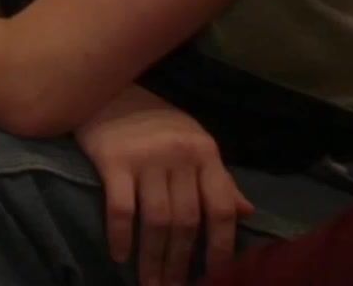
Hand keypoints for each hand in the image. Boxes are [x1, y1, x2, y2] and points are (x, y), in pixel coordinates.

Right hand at [75, 87, 253, 285]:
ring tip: (149, 283)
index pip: (221, 208)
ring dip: (153, 258)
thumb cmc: (154, 121)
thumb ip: (218, 179)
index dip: (222, 246)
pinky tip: (120, 256)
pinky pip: (121, 207)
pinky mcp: (113, 160)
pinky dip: (121, 236)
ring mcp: (145, 158)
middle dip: (181, 262)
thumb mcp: (193, 144)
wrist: (106, 87)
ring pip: (156, 220)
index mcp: (205, 152)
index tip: (217, 276)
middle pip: (186, 221)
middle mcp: (179, 155)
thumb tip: (246, 212)